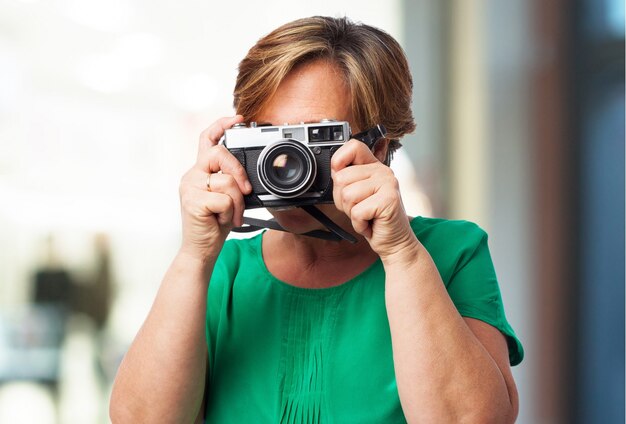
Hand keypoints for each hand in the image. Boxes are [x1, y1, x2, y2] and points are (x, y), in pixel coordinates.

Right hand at [178, 116, 251, 261]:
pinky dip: (230, 213)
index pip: (207, 140)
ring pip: (227, 181)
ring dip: (237, 202)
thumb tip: (247, 175)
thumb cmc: (215, 224)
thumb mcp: (227, 198)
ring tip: (230, 215)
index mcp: (200, 172)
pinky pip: (225, 199)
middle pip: (219, 154)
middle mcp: (191, 176)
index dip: (221, 125)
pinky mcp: (192, 201)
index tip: (237, 118)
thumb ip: (231, 182)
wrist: (201, 250)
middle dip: (238, 172)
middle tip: (246, 191)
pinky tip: (221, 221)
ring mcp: (190, 188)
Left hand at [331, 139, 417, 260]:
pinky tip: (371, 223)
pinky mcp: (389, 200)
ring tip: (366, 216)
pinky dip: (359, 224)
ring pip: (347, 195)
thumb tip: (334, 170)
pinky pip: (357, 211)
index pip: (353, 146)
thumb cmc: (374, 219)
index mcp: (374, 167)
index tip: (339, 176)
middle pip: (341, 178)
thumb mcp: (357, 196)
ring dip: (351, 213)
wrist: (394, 242)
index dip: (339, 160)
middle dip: (342, 200)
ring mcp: (388, 184)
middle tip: (359, 208)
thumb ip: (347, 180)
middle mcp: (383, 171)